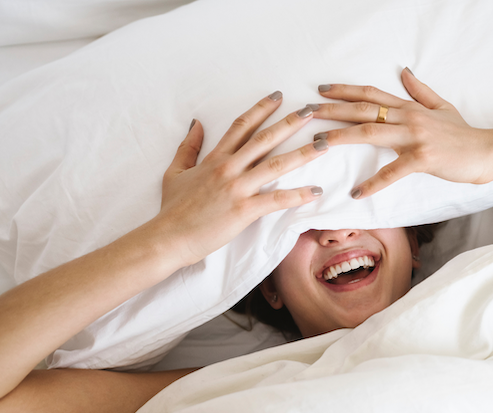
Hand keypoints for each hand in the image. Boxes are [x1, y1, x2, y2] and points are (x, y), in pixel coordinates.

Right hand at [157, 95, 324, 266]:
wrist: (168, 237)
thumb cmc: (173, 208)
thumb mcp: (175, 172)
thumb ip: (188, 146)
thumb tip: (196, 122)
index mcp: (215, 159)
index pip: (242, 126)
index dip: (261, 109)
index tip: (279, 96)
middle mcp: (229, 168)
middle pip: (265, 139)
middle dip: (290, 122)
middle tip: (312, 110)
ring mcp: (237, 188)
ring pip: (276, 165)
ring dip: (303, 153)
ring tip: (324, 143)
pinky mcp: (244, 210)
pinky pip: (276, 199)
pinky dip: (298, 195)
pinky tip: (316, 191)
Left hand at [313, 68, 492, 198]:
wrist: (486, 151)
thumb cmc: (463, 134)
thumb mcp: (442, 106)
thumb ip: (420, 91)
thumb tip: (404, 71)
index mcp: (410, 108)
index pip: (371, 94)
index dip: (345, 90)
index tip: (322, 90)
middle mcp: (408, 118)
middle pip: (363, 109)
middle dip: (333, 110)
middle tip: (307, 112)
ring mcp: (415, 137)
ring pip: (371, 132)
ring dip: (342, 137)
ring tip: (318, 144)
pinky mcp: (423, 158)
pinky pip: (392, 171)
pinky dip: (373, 182)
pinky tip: (357, 191)